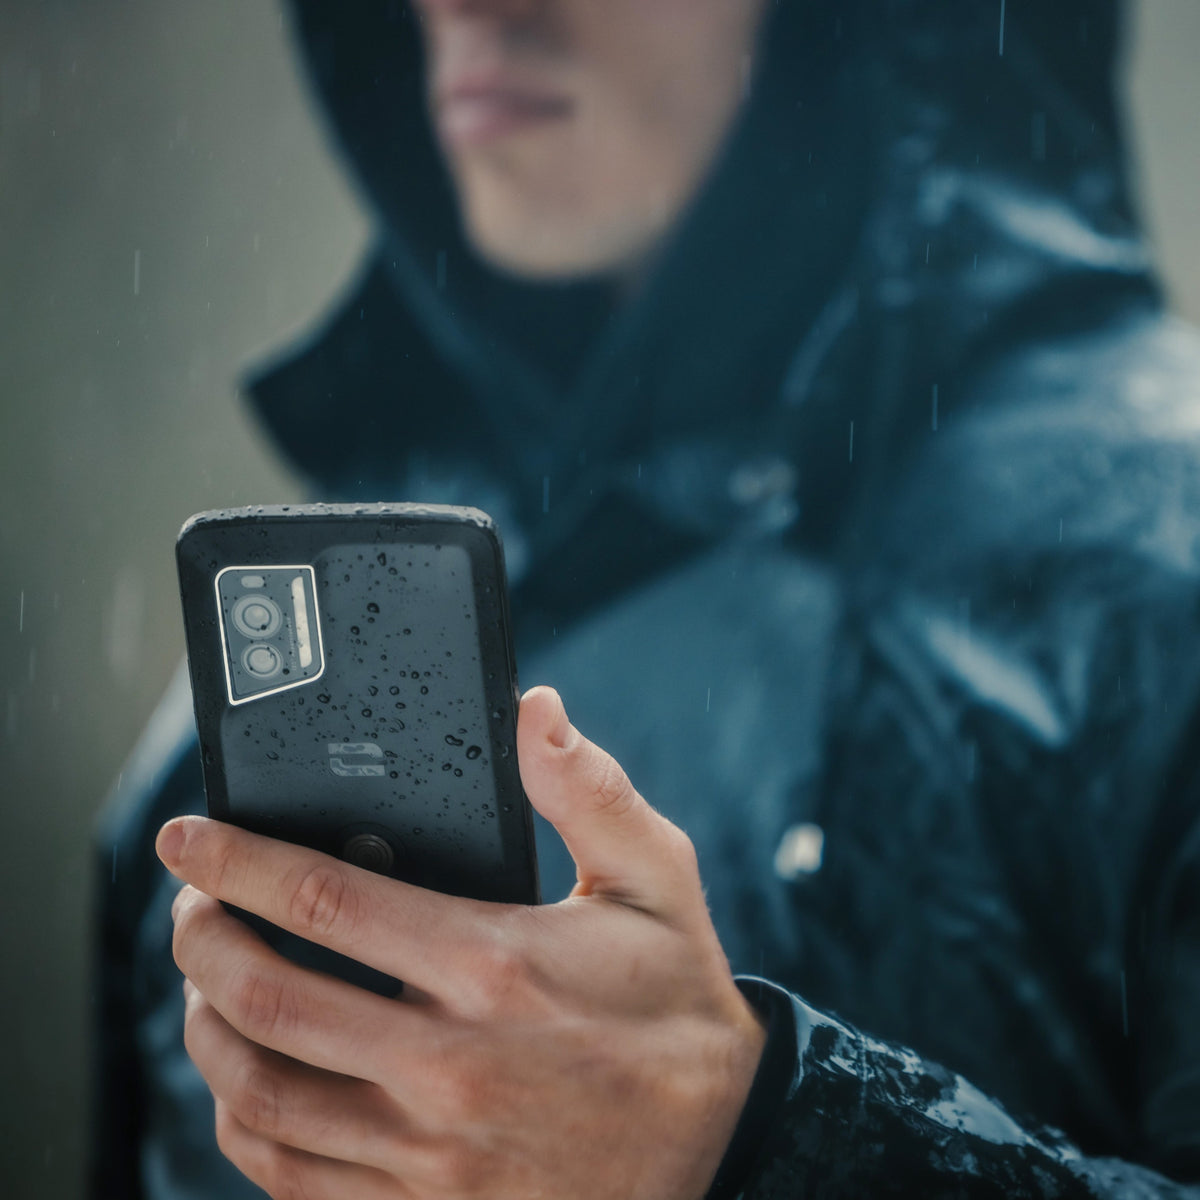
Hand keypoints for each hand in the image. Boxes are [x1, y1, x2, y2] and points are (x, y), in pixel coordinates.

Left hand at [157, 686, 766, 1199]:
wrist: (721, 1145)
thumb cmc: (675, 1002)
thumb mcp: (655, 877)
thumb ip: (587, 788)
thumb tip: (533, 709)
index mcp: (493, 965)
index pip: (323, 901)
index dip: (236, 861)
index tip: (189, 837)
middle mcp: (447, 1064)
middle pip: (266, 998)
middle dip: (200, 940)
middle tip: (190, 905)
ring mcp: (429, 1154)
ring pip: (258, 1095)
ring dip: (205, 1029)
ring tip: (204, 986)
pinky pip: (290, 1178)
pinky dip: (242, 1124)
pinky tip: (246, 1083)